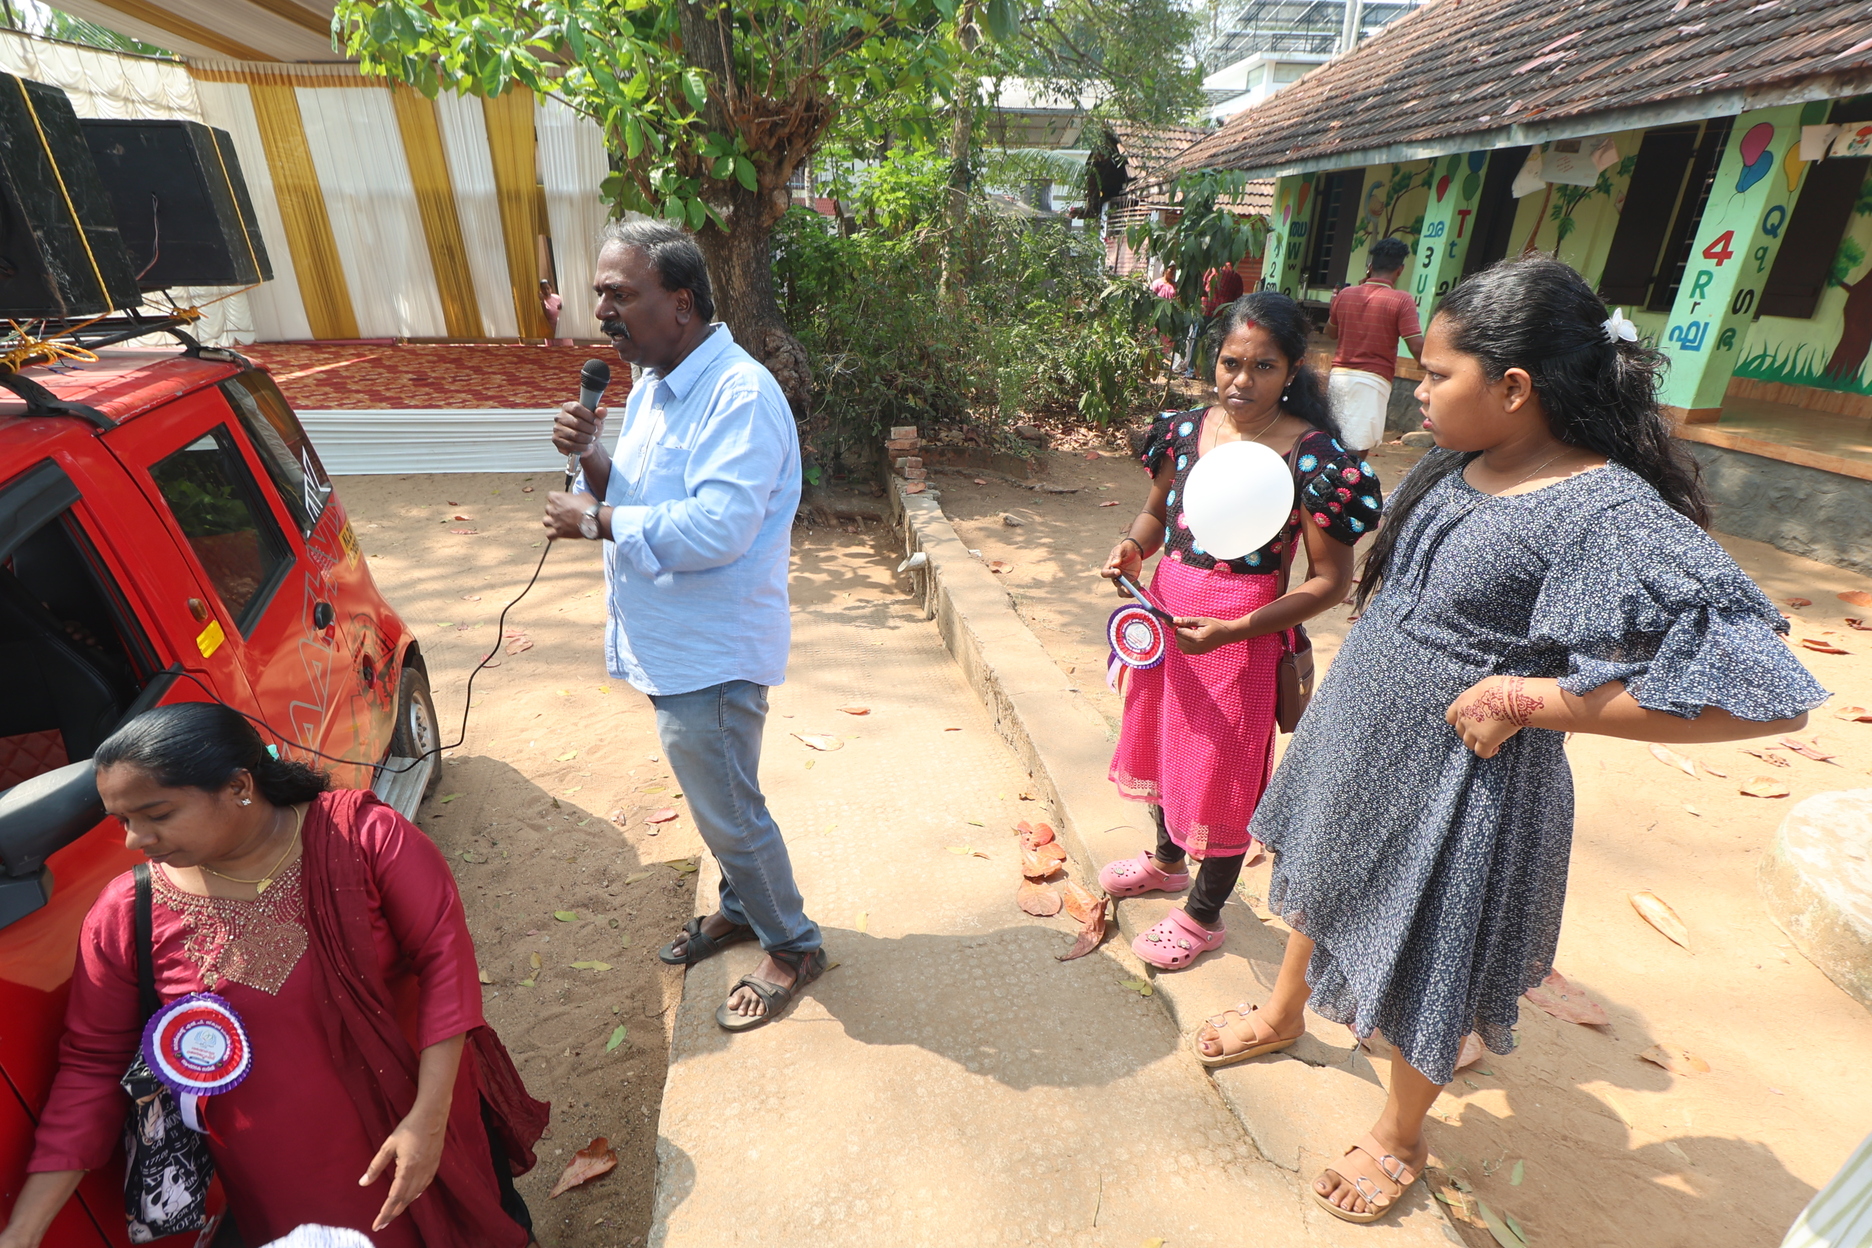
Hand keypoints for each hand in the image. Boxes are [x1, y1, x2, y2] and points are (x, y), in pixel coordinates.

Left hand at [360, 1110, 447, 1231]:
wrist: (433, 1115)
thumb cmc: (409, 1128)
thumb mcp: (388, 1145)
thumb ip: (375, 1166)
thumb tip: (363, 1183)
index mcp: (407, 1168)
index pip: (394, 1197)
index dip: (385, 1213)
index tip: (377, 1225)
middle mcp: (420, 1172)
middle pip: (405, 1200)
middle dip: (392, 1214)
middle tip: (381, 1224)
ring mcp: (429, 1170)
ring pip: (415, 1194)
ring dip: (403, 1206)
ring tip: (392, 1213)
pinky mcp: (435, 1166)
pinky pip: (423, 1186)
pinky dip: (414, 1195)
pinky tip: (409, 1196)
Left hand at [542, 490, 596, 538]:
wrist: (593, 519)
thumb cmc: (589, 506)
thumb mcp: (583, 495)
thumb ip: (575, 497)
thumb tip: (576, 499)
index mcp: (558, 498)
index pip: (550, 496)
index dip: (556, 499)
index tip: (562, 500)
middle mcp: (554, 509)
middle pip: (547, 509)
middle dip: (553, 510)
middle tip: (562, 512)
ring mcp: (555, 522)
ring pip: (545, 521)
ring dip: (550, 522)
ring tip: (557, 523)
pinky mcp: (559, 532)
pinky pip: (549, 535)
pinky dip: (552, 535)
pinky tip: (556, 535)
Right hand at [551, 400, 606, 459]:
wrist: (588, 442)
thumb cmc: (590, 428)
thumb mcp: (598, 419)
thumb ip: (601, 413)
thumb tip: (602, 410)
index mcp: (568, 407)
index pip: (576, 408)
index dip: (588, 416)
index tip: (597, 421)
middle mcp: (560, 417)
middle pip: (576, 422)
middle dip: (590, 429)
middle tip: (594, 432)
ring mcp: (557, 429)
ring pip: (574, 435)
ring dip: (587, 439)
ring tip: (591, 439)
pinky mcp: (556, 440)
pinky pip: (571, 445)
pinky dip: (582, 447)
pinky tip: (586, 446)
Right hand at [1102, 539, 1142, 592]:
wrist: (1134, 551)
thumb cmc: (1125, 548)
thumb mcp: (1121, 548)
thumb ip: (1117, 555)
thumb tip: (1114, 564)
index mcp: (1109, 567)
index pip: (1105, 573)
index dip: (1110, 574)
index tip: (1118, 572)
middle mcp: (1115, 576)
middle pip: (1116, 585)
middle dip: (1122, 588)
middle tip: (1128, 589)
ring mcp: (1123, 580)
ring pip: (1123, 591)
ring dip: (1129, 594)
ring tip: (1136, 591)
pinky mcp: (1131, 581)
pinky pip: (1132, 589)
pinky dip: (1137, 589)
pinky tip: (1142, 585)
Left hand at [1172, 616, 1236, 654]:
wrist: (1227, 634)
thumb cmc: (1216, 625)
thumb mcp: (1202, 620)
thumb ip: (1187, 621)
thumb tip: (1174, 620)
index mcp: (1198, 637)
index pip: (1179, 632)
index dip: (1178, 625)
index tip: (1179, 621)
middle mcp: (1196, 646)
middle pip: (1178, 639)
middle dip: (1180, 631)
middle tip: (1189, 626)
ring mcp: (1197, 651)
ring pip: (1180, 646)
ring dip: (1181, 638)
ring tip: (1191, 632)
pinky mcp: (1199, 653)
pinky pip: (1185, 651)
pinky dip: (1184, 644)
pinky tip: (1191, 638)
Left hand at [1446, 675, 1544, 758]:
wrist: (1512, 698)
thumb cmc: (1502, 688)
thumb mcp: (1483, 686)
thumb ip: (1477, 696)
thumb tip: (1483, 699)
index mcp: (1462, 703)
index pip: (1450, 717)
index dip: (1458, 721)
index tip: (1466, 723)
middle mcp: (1464, 718)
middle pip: (1460, 731)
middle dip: (1470, 732)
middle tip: (1483, 730)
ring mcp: (1473, 731)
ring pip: (1468, 743)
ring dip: (1477, 743)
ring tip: (1490, 740)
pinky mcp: (1485, 741)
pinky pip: (1482, 753)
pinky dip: (1488, 752)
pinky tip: (1496, 748)